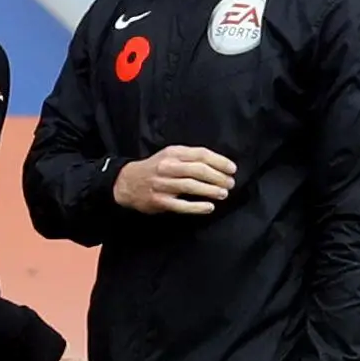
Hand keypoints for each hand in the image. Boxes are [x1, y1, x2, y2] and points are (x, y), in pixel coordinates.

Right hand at [113, 146, 235, 215]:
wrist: (127, 182)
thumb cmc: (155, 169)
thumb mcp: (169, 155)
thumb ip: (190, 158)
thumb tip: (218, 165)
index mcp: (173, 153)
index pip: (200, 154)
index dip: (219, 161)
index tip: (232, 169)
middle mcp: (167, 167)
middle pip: (198, 170)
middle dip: (218, 177)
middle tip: (230, 183)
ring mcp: (162, 184)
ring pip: (191, 186)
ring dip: (210, 190)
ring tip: (223, 194)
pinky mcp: (159, 201)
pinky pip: (181, 205)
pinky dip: (197, 207)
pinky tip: (209, 207)